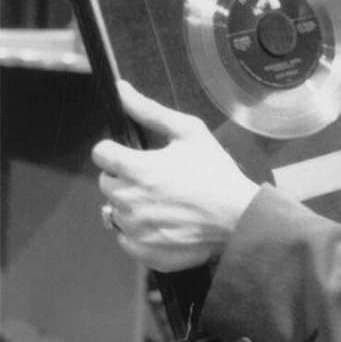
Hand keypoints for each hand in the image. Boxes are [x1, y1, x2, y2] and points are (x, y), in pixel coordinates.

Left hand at [92, 81, 258, 271]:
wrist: (239, 217)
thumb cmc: (216, 172)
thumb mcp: (190, 132)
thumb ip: (150, 111)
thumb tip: (120, 90)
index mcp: (135, 168)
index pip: (101, 154)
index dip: (117, 151)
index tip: (135, 156)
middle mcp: (127, 200)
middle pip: (107, 183)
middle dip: (126, 178)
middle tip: (156, 180)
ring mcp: (133, 228)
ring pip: (116, 211)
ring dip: (133, 205)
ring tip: (164, 203)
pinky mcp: (142, 250)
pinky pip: (126, 239)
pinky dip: (140, 232)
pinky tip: (165, 224)